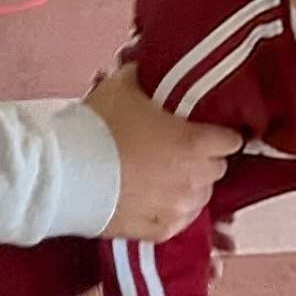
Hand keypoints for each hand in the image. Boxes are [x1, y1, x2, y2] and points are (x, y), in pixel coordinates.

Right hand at [81, 63, 240, 243]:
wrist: (65, 174)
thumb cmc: (97, 127)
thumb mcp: (121, 87)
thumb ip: (144, 76)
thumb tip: (146, 64)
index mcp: (195, 142)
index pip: (230, 141)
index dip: (219, 135)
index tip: (206, 132)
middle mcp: (195, 178)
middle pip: (215, 169)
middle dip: (202, 161)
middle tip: (176, 152)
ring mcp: (179, 208)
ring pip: (200, 198)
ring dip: (187, 188)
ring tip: (162, 178)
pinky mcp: (160, 231)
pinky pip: (178, 222)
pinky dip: (170, 212)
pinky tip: (153, 201)